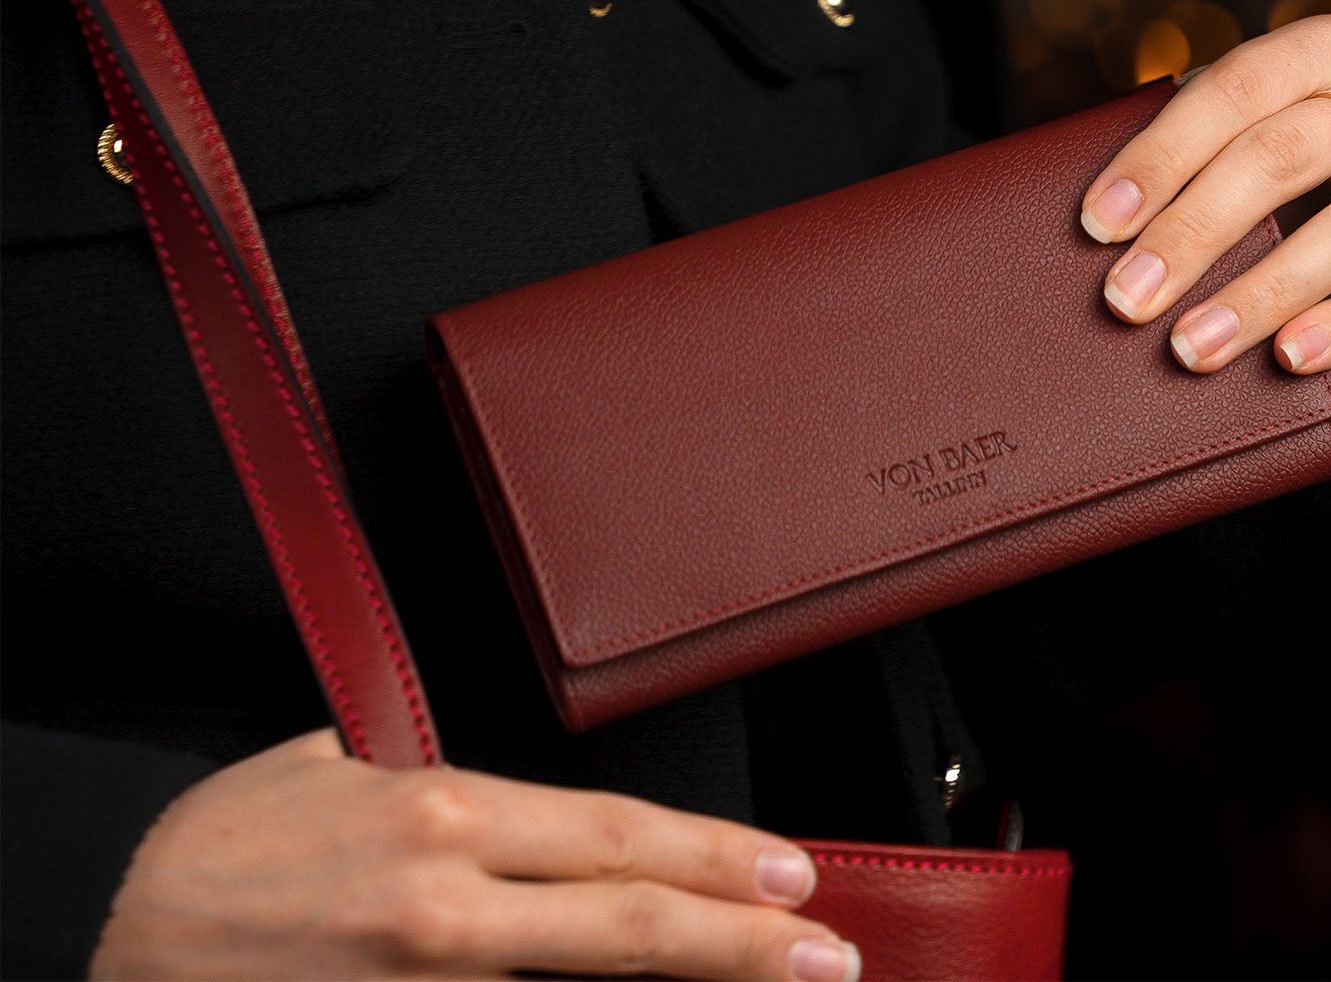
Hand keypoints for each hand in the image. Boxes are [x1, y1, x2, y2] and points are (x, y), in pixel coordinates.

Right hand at [91, 730, 858, 981]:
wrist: (108, 952)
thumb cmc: (211, 863)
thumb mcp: (322, 771)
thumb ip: (420, 769)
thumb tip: (477, 770)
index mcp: (440, 813)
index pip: (615, 833)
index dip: (716, 856)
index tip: (791, 872)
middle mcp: (447, 908)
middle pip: (631, 925)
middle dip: (745, 943)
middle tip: (829, 954)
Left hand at [1084, 15, 1330, 374]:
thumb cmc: (1290, 178)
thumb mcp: (1243, 142)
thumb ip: (1188, 161)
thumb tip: (1095, 231)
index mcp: (1325, 47)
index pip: (1235, 89)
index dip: (1161, 156)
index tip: (1096, 224)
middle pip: (1284, 155)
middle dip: (1194, 233)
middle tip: (1127, 299)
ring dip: (1260, 295)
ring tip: (1191, 348)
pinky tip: (1288, 358)